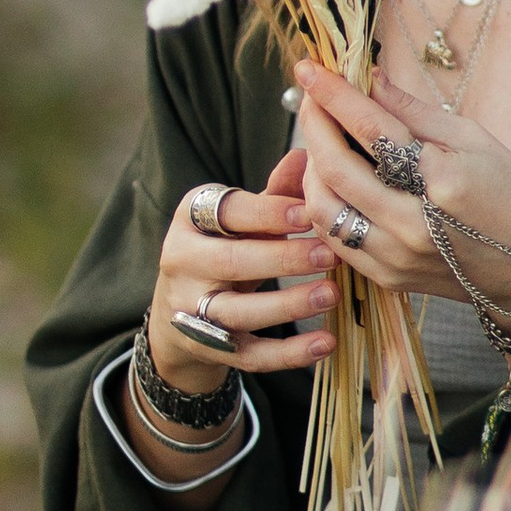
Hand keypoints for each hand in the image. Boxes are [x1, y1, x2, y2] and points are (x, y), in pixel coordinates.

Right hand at [145, 150, 333, 392]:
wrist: (178, 310)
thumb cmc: (226, 247)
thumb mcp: (242, 219)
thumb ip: (275, 192)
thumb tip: (307, 156)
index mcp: (190, 219)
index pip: (226, 213)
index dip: (268, 213)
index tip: (309, 213)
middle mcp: (181, 262)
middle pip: (232, 262)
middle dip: (284, 259)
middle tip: (331, 254)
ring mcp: (191, 309)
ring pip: (238, 312)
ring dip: (288, 305)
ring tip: (332, 294)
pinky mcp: (209, 348)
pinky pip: (249, 355)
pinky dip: (288, 354)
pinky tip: (326, 343)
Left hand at [294, 61, 510, 320]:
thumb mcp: (476, 140)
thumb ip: (416, 112)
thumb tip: (372, 79)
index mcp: (441, 182)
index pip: (371, 127)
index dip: (333, 94)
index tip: (309, 68)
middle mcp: (411, 225)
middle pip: (335, 168)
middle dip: (313, 125)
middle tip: (311, 99)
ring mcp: (396, 257)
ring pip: (323, 209)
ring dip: (311, 169)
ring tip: (321, 142)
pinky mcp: (388, 278)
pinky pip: (335, 241)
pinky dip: (325, 205)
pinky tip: (332, 183)